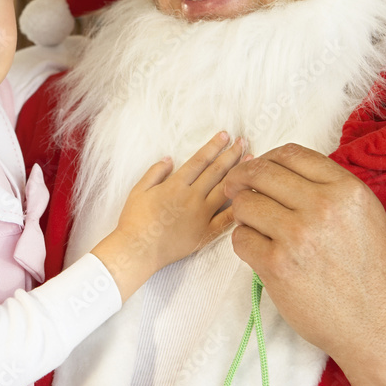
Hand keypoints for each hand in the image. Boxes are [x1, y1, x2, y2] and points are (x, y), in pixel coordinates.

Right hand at [92, 132, 243, 301]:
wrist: (138, 250)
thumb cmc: (134, 221)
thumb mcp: (138, 190)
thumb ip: (154, 172)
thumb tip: (169, 159)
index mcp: (175, 185)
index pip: (200, 160)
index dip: (213, 146)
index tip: (225, 135)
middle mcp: (192, 197)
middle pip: (216, 171)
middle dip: (231, 154)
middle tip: (243, 141)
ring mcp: (201, 216)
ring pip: (225, 190)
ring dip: (239, 174)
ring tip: (251, 160)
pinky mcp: (205, 233)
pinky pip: (226, 219)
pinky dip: (239, 206)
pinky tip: (250, 195)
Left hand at [223, 143, 385, 385]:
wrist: (376, 325)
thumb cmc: (367, 271)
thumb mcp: (363, 215)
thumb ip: (327, 187)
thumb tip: (277, 168)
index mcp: (347, 190)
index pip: (291, 154)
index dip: (267, 158)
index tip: (257, 168)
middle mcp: (323, 207)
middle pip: (261, 173)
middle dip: (241, 177)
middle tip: (234, 187)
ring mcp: (298, 235)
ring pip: (244, 203)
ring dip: (241, 212)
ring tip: (252, 225)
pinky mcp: (277, 264)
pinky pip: (240, 238)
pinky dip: (244, 243)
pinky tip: (259, 251)